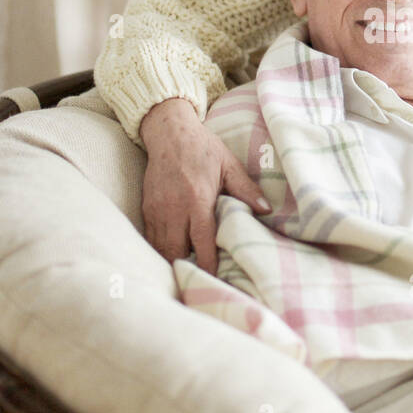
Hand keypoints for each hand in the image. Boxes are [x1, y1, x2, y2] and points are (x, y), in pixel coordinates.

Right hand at [139, 98, 270, 271]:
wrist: (169, 132)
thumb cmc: (202, 148)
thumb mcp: (228, 164)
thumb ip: (246, 189)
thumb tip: (266, 209)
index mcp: (197, 199)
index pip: (201, 241)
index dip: (207, 263)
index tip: (214, 278)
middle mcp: (174, 209)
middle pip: (176, 250)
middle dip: (187, 267)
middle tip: (200, 280)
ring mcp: (157, 210)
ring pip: (160, 247)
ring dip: (172, 260)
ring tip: (186, 273)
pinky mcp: (147, 208)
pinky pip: (151, 237)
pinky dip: (160, 249)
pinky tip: (171, 256)